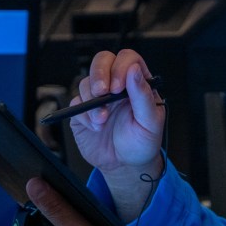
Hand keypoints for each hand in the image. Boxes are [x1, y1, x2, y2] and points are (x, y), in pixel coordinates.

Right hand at [68, 50, 165, 174]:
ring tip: (102, 121)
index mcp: (136, 83)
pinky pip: (76, 103)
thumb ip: (143, 95)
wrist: (125, 165)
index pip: (127, 59)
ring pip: (86, 82)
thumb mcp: (150, 122)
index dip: (121, 67)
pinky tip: (96, 127)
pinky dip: (84, 115)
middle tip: (101, 93)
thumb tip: (135, 70)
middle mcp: (116, 85)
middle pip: (102, 61)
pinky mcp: (83, 111)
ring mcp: (98, 97)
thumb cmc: (142, 143)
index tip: (119, 87)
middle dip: (99, 74)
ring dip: (92, 102)